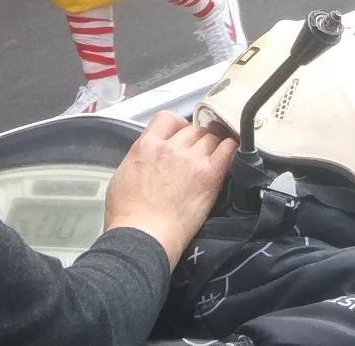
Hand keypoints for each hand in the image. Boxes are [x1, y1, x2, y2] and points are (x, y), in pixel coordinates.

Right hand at [104, 110, 236, 267]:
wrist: (143, 237)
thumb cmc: (127, 215)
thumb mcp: (123, 175)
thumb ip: (140, 158)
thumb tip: (149, 157)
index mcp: (146, 145)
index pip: (167, 118)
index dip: (177, 125)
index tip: (180, 136)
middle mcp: (170, 147)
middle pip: (192, 129)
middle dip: (196, 139)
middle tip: (197, 155)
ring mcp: (191, 159)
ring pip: (210, 138)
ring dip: (212, 146)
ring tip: (213, 159)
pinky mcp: (209, 175)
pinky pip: (227, 150)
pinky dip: (230, 149)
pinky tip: (230, 155)